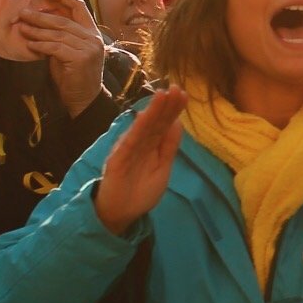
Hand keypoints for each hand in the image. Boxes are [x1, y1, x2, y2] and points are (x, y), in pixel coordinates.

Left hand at [17, 0, 109, 114]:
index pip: (79, 8)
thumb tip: (39, 20)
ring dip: (37, 30)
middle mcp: (93, 38)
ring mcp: (89, 48)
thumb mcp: (67, 51)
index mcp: (92, 33)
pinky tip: (30, 44)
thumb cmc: (73, 76)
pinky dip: (41, 45)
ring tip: (22, 27)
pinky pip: (56, 47)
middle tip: (23, 13)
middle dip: (41, 16)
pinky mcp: (81, 59)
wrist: (83, 99)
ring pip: (58, 34)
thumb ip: (59, 37)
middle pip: (64, 21)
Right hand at [94, 88, 186, 233]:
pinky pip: (129, 142)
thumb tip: (178, 123)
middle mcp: (140, 143)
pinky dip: (137, 129)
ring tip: (163, 95)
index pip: (164, 124)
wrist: (119, 214)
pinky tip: (144, 116)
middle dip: (166, 106)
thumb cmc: (140, 191)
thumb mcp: (162, 168)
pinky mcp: (118, 159)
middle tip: (177, 88)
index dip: (172, 110)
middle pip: (155, 122)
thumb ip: (169, 146)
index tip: (184, 94)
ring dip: (153, 111)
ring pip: (143, 127)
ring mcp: (128, 149)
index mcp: (151, 145)